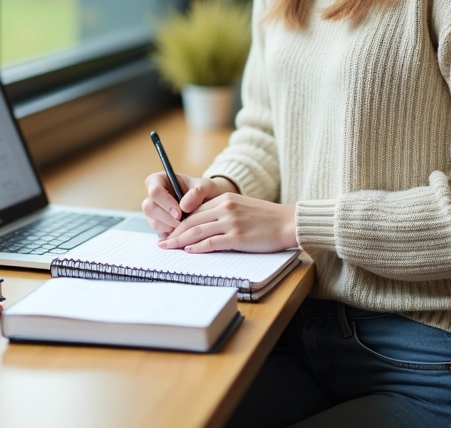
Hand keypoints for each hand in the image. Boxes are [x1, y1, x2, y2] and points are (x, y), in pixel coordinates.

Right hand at [142, 173, 236, 235]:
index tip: (180, 212)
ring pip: (153, 222)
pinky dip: (172, 236)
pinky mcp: (159, 226)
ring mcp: (155, 212)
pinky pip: (160, 234)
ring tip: (186, 225)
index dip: (165, 202)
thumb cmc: (204, 190)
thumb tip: (184, 206)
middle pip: (148, 208)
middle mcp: (154, 196)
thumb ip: (197, 192)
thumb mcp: (205, 186)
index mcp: (160, 180)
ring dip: (170, 227)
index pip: (154, 191)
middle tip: (182, 221)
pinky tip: (184, 232)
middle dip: (166, 217)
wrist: (209, 203)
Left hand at [159, 192, 296, 253]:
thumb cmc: (267, 218)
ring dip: (180, 241)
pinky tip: (188, 251)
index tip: (169, 231)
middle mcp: (225, 208)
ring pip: (197, 231)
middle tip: (163, 242)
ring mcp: (231, 222)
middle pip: (192, 221)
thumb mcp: (242, 208)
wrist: (288, 222)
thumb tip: (203, 227)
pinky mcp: (238, 236)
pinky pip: (212, 242)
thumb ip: (223, 213)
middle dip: (174, 232)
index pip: (195, 211)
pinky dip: (197, 247)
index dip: (179, 222)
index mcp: (225, 199)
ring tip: (169, 248)